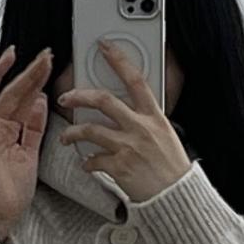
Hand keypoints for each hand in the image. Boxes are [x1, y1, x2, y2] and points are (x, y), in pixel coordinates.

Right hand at [0, 46, 51, 241]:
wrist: (0, 216)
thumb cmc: (10, 190)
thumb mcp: (30, 153)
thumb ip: (34, 127)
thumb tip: (40, 99)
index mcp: (8, 130)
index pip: (24, 99)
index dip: (37, 81)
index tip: (50, 64)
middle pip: (12, 93)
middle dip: (29, 74)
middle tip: (45, 56)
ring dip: (2, 75)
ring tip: (13, 55)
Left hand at [55, 40, 191, 203]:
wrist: (176, 196)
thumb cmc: (172, 168)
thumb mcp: (166, 135)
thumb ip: (147, 120)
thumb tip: (131, 110)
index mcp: (154, 116)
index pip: (135, 80)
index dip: (118, 60)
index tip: (104, 47)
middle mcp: (140, 128)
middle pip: (104, 100)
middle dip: (79, 95)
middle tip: (66, 97)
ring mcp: (128, 147)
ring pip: (90, 130)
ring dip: (73, 133)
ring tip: (66, 137)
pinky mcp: (119, 168)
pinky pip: (92, 160)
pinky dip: (86, 163)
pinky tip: (86, 164)